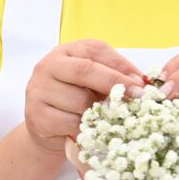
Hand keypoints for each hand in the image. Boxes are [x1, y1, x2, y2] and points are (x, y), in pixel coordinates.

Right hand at [25, 40, 144, 154]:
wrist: (48, 128)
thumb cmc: (77, 101)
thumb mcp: (95, 84)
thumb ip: (115, 79)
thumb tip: (142, 84)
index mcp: (67, 52)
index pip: (95, 50)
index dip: (121, 66)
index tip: (142, 84)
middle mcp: (48, 65)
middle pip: (84, 70)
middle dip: (114, 83)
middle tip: (136, 97)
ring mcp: (39, 89)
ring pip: (78, 100)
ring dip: (97, 112)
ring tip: (103, 119)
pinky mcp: (36, 113)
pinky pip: (69, 122)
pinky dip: (84, 128)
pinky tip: (86, 129)